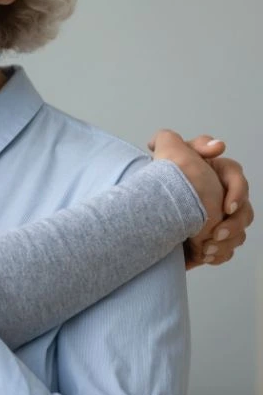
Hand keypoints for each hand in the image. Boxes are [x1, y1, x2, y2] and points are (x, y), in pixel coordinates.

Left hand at [149, 131, 252, 268]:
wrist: (149, 203)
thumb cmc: (162, 174)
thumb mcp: (165, 151)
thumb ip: (176, 138)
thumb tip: (217, 145)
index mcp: (217, 173)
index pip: (236, 178)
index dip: (238, 192)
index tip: (226, 206)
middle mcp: (224, 196)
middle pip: (244, 212)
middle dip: (233, 225)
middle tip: (215, 233)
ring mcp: (220, 219)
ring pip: (238, 234)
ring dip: (226, 243)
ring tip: (207, 249)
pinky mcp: (212, 238)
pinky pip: (226, 251)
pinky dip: (218, 255)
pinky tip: (205, 256)